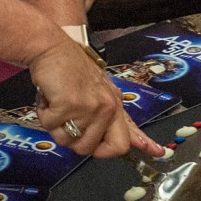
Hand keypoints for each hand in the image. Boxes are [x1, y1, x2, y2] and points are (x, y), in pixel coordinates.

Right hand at [28, 33, 160, 158]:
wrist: (52, 47)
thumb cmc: (71, 69)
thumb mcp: (99, 91)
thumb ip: (111, 116)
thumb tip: (134, 143)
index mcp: (114, 105)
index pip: (125, 139)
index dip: (125, 151)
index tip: (155, 153)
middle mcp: (106, 107)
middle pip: (89, 149)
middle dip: (72, 140)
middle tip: (68, 120)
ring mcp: (90, 107)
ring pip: (67, 140)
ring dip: (55, 125)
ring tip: (58, 103)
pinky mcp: (70, 105)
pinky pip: (50, 126)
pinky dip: (45, 114)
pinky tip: (50, 97)